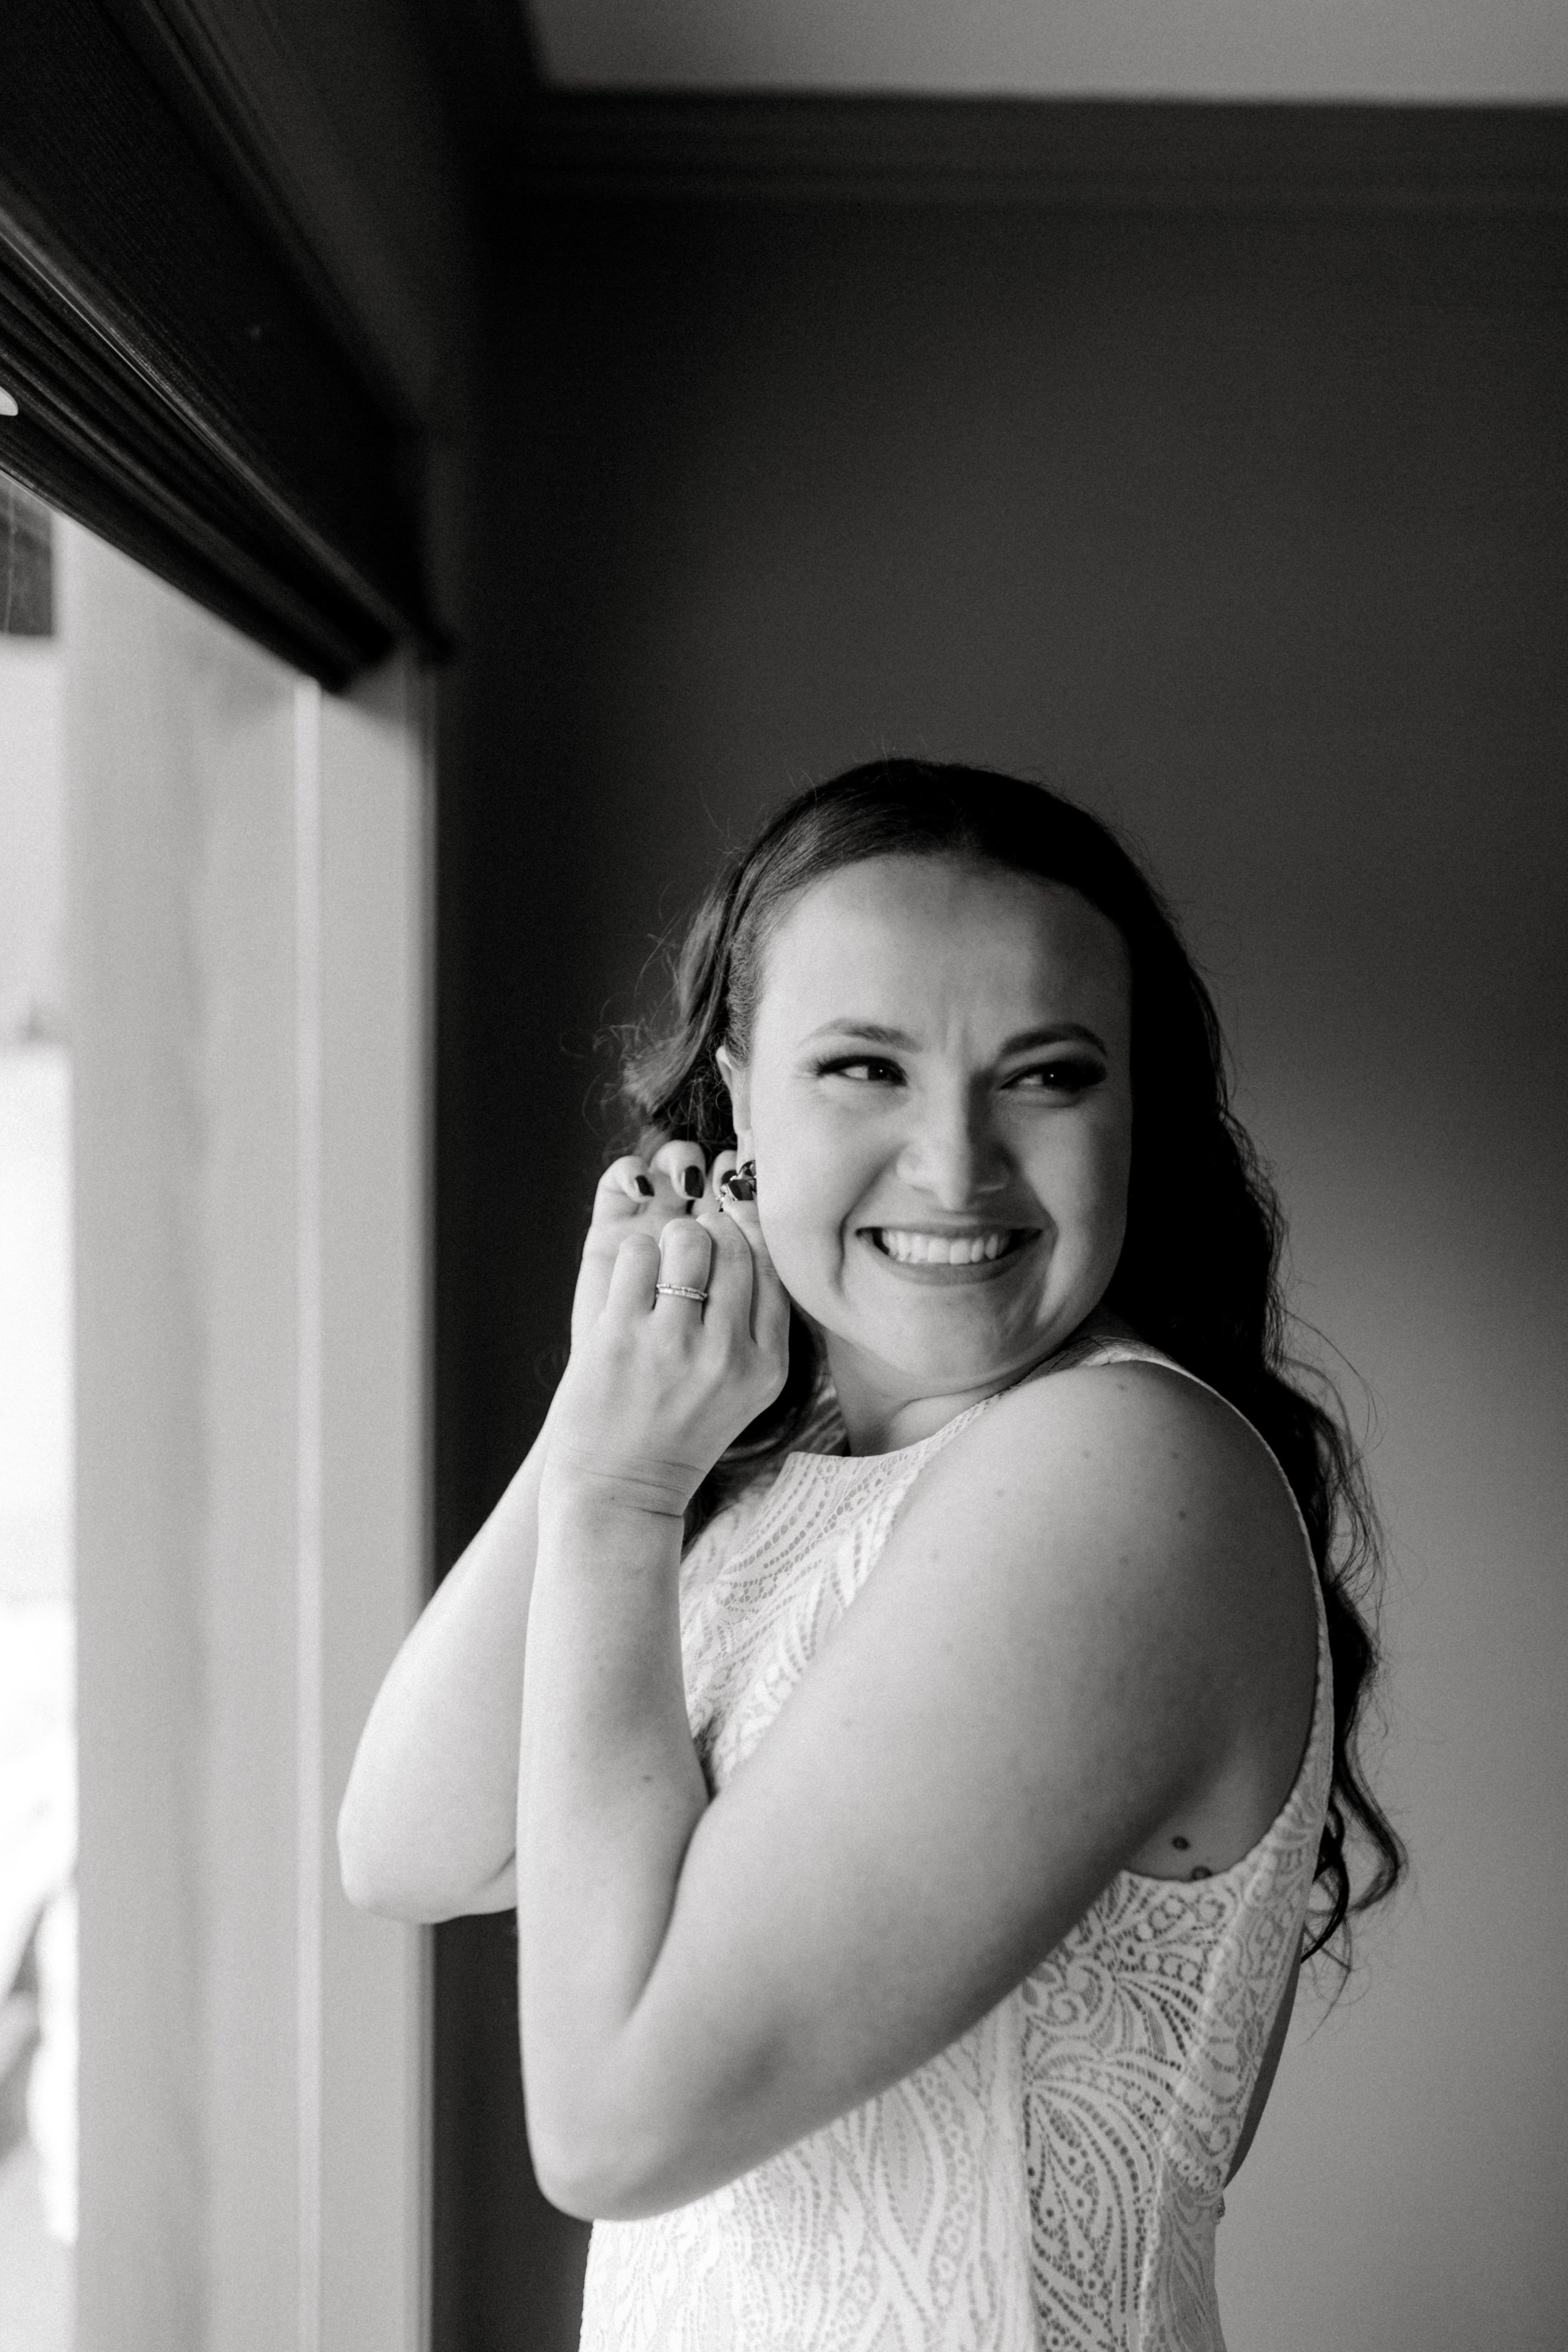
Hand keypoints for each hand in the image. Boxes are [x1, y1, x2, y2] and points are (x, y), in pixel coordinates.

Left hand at [550, 1147, 790, 1517]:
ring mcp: (674, 1345)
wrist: (620, 1489)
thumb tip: (743, 1219)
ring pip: (685, 1238)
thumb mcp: (743, 1386)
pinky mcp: (622, 1336)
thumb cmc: (679, 1427)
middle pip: (731, 1244)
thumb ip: (754, 1319)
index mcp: (768, 1367)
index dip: (748, 1235)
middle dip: (708, 1234)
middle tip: (688, 1255)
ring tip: (659, 1271)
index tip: (729, 1232)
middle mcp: (729, 1355)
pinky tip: (631, 1288)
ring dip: (669, 1242)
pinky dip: (633, 1257)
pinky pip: (637, 1254)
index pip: (774, 1267)